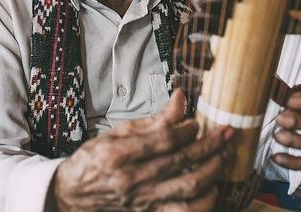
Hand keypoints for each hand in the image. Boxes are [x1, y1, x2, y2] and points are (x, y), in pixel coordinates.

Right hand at [52, 89, 233, 210]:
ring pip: (188, 189)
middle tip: (227, 133)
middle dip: (210, 145)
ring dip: (212, 171)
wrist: (73, 196)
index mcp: (119, 155)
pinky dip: (203, 202)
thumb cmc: (94, 162)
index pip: (163, 140)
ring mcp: (142, 202)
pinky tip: (213, 187)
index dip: (186, 129)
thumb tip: (180, 98)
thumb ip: (152, 120)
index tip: (197, 122)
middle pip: (181, 162)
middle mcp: (132, 180)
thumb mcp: (117, 134)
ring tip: (224, 156)